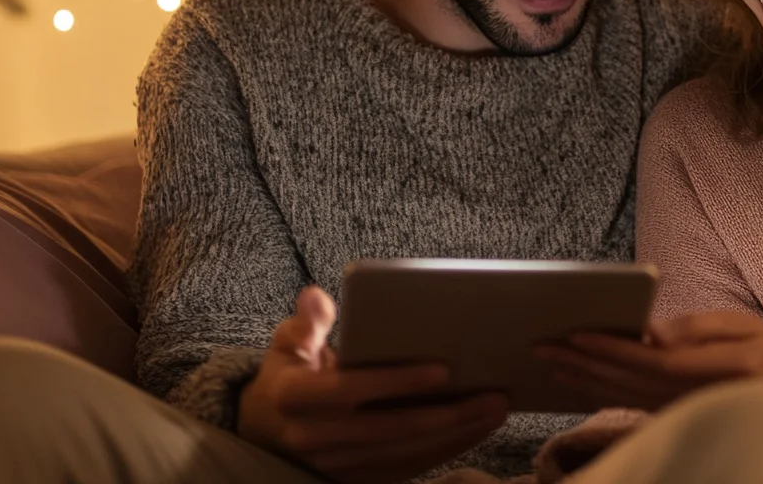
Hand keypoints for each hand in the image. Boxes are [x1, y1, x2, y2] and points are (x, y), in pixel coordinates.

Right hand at [238, 287, 508, 483]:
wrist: (265, 430)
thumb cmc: (288, 375)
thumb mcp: (286, 344)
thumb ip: (306, 323)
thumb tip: (315, 297)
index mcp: (295, 398)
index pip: (351, 390)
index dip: (397, 382)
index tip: (443, 369)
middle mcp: (314, 438)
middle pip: (390, 429)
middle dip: (447, 414)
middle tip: (494, 395)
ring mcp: (336, 466)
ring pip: (405, 453)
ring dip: (455, 435)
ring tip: (496, 410)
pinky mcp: (354, 481)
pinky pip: (406, 469)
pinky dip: (444, 451)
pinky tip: (475, 431)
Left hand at [536, 310, 762, 410]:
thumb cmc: (761, 345)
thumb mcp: (738, 324)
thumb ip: (694, 329)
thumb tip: (652, 334)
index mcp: (710, 369)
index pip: (650, 361)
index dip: (612, 349)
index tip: (576, 334)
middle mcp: (690, 396)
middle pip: (625, 381)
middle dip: (581, 362)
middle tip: (540, 346)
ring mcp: (678, 409)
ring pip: (620, 396)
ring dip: (581, 380)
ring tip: (547, 363)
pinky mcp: (669, 412)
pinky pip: (627, 404)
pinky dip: (596, 394)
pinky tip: (573, 384)